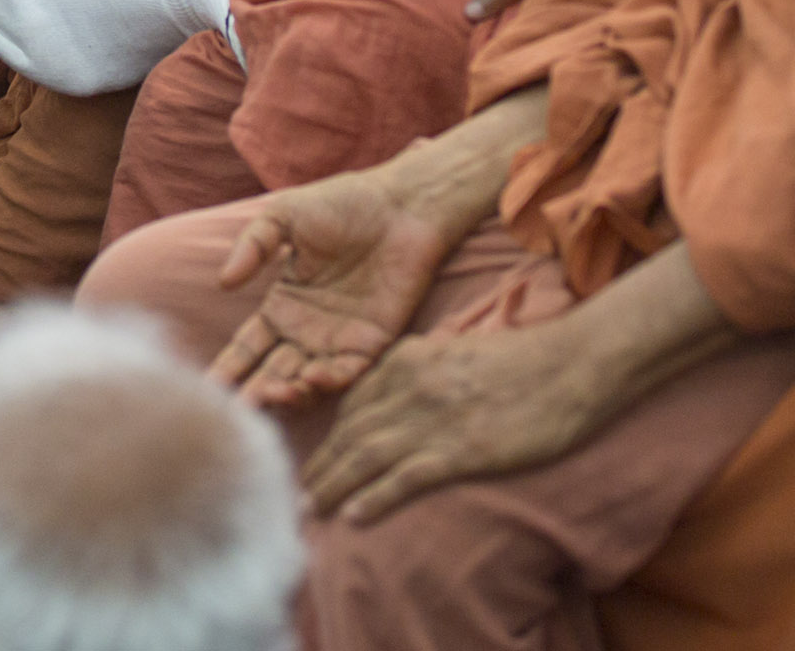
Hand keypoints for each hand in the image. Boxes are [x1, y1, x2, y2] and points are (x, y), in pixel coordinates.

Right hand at [210, 165, 454, 409]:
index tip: (206, 391)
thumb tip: (223, 282)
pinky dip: (330, 381)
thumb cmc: (341, 204)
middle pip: (272, 374)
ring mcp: (339, 340)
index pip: (248, 347)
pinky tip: (312, 377)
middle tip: (236, 412)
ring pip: (307, 382)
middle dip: (253, 396)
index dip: (227, 369)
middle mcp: (307, 331)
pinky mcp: (373, 342)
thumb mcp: (285, 217)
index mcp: (282, 306)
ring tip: (272, 394)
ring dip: (289, 394)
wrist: (400, 205)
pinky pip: (348, 373)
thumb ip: (253, 246)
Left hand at [303, 316, 600, 522]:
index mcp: (407, 359)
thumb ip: (420, 372)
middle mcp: (409, 385)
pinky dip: (376, 496)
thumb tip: (397, 398)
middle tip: (298, 493)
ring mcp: (433, 417)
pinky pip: (407, 477)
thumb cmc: (521, 360)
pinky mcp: (462, 449)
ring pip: (366, 455)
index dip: (330, 435)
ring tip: (312, 508)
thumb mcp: (454, 353)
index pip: (353, 403)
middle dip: (322, 464)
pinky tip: (355, 515)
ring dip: (334, 483)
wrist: (570, 363)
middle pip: (351, 431)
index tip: (316, 459)